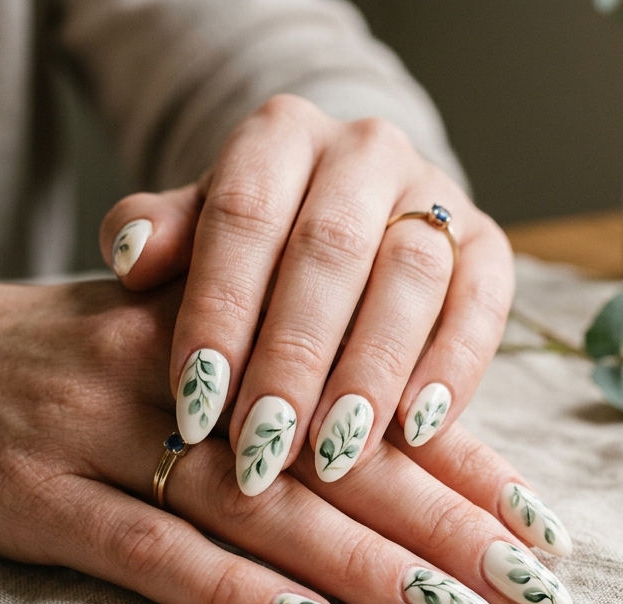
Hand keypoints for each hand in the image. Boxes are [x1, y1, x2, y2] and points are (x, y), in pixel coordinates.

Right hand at [0, 258, 568, 603]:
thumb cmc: (57, 356)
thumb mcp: (169, 338)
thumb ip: (272, 377)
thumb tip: (397, 439)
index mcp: (229, 326)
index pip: (369, 398)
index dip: (463, 462)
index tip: (541, 520)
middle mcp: (184, 374)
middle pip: (337, 459)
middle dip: (448, 525)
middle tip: (537, 584)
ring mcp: (107, 434)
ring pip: (263, 507)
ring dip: (370, 566)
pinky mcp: (42, 497)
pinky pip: (154, 552)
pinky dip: (238, 595)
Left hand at [99, 95, 513, 496]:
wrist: (347, 217)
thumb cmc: (253, 246)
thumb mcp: (192, 232)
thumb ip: (158, 237)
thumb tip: (132, 258)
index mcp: (281, 132)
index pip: (245, 213)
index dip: (220, 310)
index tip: (195, 404)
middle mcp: (365, 148)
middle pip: (331, 248)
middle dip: (295, 357)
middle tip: (265, 445)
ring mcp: (436, 192)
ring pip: (411, 274)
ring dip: (372, 370)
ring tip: (336, 452)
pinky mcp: (489, 242)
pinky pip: (483, 301)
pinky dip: (455, 367)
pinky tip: (419, 430)